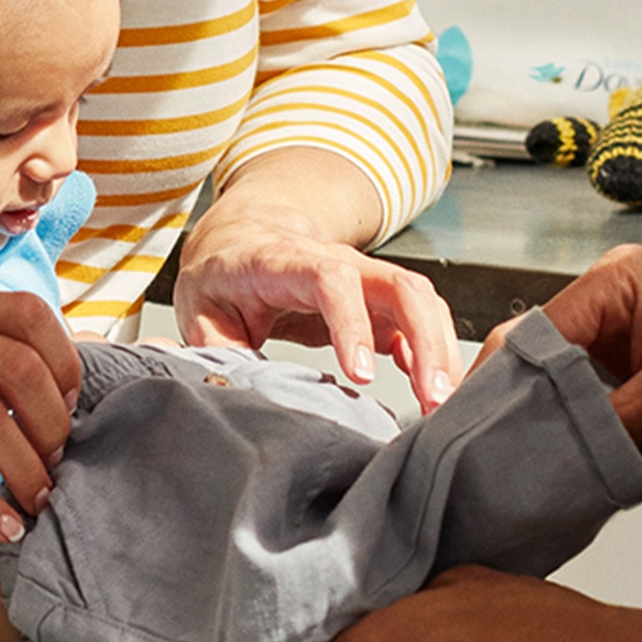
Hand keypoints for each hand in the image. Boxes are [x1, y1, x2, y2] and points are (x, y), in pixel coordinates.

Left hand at [177, 151, 462, 411]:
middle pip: (398, 285)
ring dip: (439, 350)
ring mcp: (364, 276)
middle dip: (424, 339)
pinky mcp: (378, 299)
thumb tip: (236, 387)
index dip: (352, 324)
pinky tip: (435, 386)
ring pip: (419, 299)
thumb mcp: (200, 308)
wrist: (243, 238)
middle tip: (432, 397)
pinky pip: (419, 316)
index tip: (362, 376)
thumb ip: (215, 347)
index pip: (331, 279)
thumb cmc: (224, 275)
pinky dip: (436, 350)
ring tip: (441, 403)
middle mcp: (336, 261)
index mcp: (284, 262)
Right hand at [504, 243, 641, 454]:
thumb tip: (543, 458)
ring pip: (567, 391)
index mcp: (618, 282)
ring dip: (553, 429)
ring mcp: (633, 346)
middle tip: (485, 458)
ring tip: (517, 471)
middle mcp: (618, 307)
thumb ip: (603, 424)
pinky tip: (565, 473)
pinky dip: (584, 441)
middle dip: (520, 409)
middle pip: (544, 359)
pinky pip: (597, 412)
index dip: (500, 383)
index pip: (535, 331)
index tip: (470, 430)